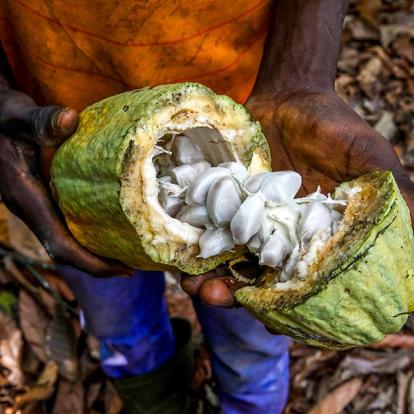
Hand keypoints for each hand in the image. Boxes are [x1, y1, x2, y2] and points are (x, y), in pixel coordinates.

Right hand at [0, 88, 131, 275]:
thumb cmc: (0, 116)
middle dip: (98, 263)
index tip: (122, 270)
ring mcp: (34, 205)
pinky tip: (107, 226)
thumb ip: (39, 121)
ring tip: (127, 252)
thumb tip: (70, 119)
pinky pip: (64, 225)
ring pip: (64, 240)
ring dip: (93, 251)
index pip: (59, 244)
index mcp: (25, 197)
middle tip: (134, 265)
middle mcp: (30, 208)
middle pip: (65, 250)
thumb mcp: (16, 115)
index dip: (90, 262)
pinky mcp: (40, 198)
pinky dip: (86, 234)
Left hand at [181, 88, 413, 306]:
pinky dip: (195, 250)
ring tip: (194, 287)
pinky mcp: (226, 208)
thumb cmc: (333, 126)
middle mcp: (283, 240)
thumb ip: (392, 196)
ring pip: (231, 265)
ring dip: (211, 280)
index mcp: (317, 240)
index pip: (305, 286)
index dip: (289, 309)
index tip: (271, 321)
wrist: (291, 99)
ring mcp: (252, 225)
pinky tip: (181, 260)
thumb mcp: (367, 157)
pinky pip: (209, 236)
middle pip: (261, 282)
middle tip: (218, 298)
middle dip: (239, 297)